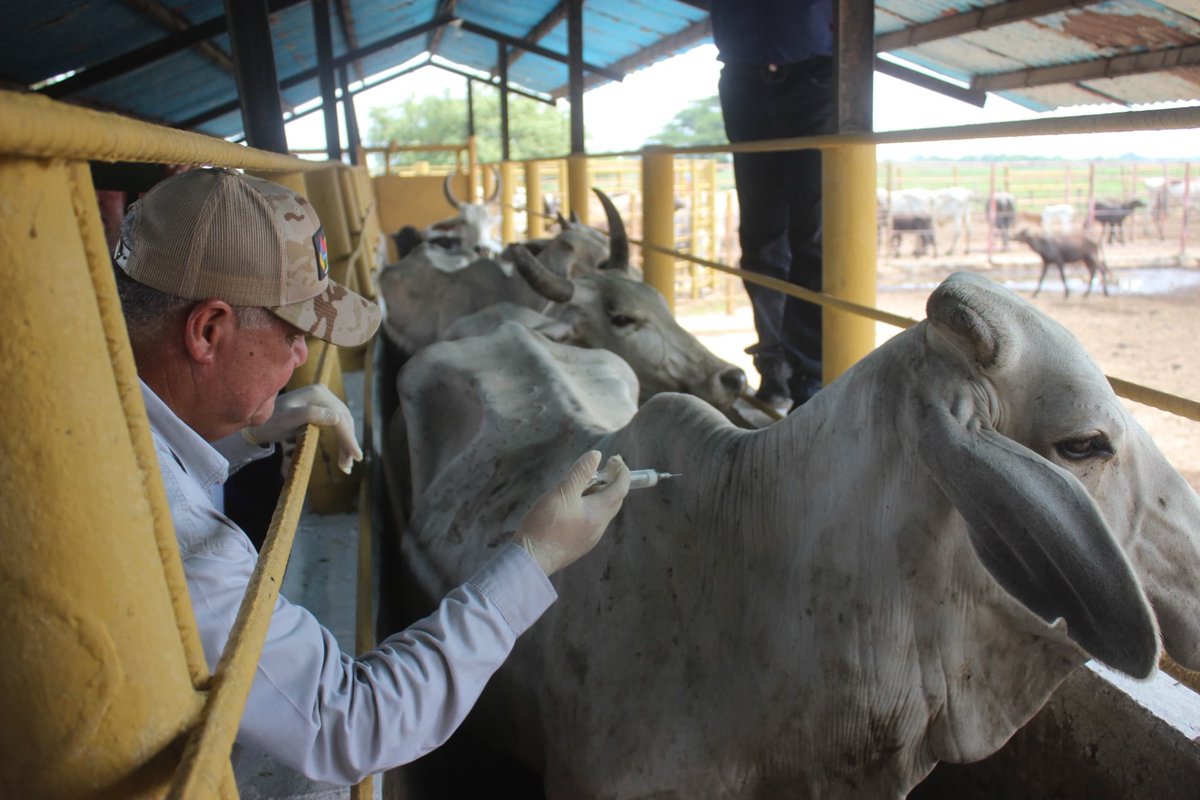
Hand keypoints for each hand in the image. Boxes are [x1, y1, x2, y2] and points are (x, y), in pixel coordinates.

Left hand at [243, 384, 361, 473]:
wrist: (257, 423)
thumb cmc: (269, 423)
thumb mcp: (287, 420)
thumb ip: (311, 415)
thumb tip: (338, 418)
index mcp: (317, 393)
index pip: (339, 417)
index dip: (348, 438)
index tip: (355, 457)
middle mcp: (323, 393)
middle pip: (344, 420)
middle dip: (348, 443)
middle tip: (348, 466)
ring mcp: (323, 400)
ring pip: (343, 423)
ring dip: (346, 443)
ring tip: (346, 464)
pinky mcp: (321, 408)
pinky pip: (337, 424)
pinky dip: (342, 439)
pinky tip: (343, 452)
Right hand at [514, 451, 629, 575]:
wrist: (531, 560)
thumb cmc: (545, 526)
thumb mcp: (562, 493)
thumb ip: (580, 473)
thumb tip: (596, 455)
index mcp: (599, 513)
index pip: (621, 488)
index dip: (621, 471)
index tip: (614, 459)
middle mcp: (599, 527)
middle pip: (614, 500)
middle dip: (611, 482)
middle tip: (600, 469)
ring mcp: (590, 538)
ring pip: (602, 511)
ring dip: (598, 495)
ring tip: (580, 486)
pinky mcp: (579, 544)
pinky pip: (591, 521)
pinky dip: (588, 508)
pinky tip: (570, 506)